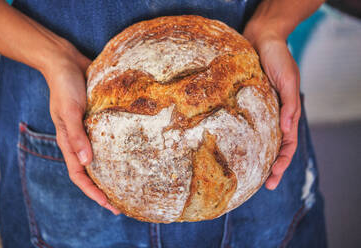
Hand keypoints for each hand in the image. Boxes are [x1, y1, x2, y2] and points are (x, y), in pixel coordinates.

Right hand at [42, 41, 120, 214]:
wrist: (66, 62)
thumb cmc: (65, 86)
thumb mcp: (69, 110)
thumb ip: (76, 135)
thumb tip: (88, 161)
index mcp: (69, 142)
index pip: (79, 174)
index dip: (92, 192)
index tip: (108, 205)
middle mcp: (80, 140)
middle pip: (92, 171)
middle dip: (104, 188)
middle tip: (122, 202)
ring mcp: (90, 130)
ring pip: (101, 157)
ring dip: (112, 172)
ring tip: (130, 183)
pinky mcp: (99, 120)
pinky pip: (108, 140)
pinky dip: (118, 151)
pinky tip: (132, 153)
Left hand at [243, 30, 300, 189]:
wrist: (261, 38)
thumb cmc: (277, 57)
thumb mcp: (286, 79)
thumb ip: (288, 104)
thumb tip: (286, 129)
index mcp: (287, 112)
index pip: (287, 144)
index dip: (282, 162)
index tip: (273, 178)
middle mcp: (274, 114)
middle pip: (274, 146)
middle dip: (271, 167)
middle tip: (262, 186)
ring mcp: (260, 110)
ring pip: (259, 138)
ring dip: (256, 156)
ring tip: (247, 174)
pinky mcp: (245, 102)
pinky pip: (245, 123)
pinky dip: (241, 137)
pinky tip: (232, 147)